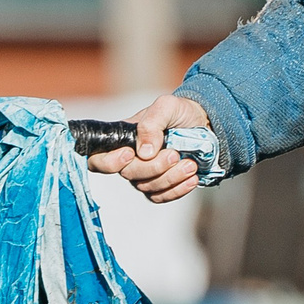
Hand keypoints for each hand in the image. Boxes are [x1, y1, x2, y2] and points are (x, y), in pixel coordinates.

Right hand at [86, 92, 211, 202]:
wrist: (205, 124)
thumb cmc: (181, 113)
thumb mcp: (167, 107)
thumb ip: (151, 124)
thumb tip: (143, 152)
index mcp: (123, 139)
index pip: (98, 158)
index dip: (108, 162)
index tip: (129, 154)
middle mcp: (130, 159)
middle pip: (128, 174)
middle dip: (153, 167)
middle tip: (174, 154)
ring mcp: (145, 175)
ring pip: (148, 187)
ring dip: (171, 177)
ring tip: (190, 163)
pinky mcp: (162, 186)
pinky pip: (162, 196)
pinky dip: (178, 189)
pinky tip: (192, 177)